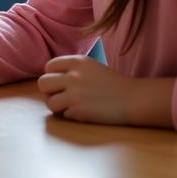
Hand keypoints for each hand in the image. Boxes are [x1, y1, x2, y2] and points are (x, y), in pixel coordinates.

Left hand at [37, 55, 174, 126]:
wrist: (133, 99)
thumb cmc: (113, 84)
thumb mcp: (90, 67)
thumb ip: (71, 69)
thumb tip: (51, 77)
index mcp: (76, 61)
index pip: (48, 66)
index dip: (52, 76)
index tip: (61, 83)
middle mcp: (72, 75)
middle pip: (43, 83)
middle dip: (49, 92)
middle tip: (60, 96)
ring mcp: (75, 93)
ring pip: (49, 101)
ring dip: (57, 106)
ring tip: (69, 107)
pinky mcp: (79, 110)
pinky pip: (63, 114)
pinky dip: (70, 116)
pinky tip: (82, 113)